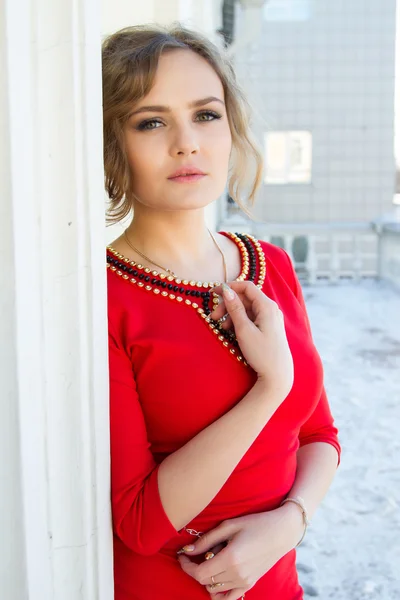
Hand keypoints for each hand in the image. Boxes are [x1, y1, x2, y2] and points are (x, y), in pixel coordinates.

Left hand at [177, 507, 302, 598]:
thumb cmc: (255, 523)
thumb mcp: (229, 526)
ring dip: (206, 576)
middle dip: (194, 568)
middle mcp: (236, 574)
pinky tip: (215, 580)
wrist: (282, 532)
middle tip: (195, 553)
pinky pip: (228, 597)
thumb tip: (187, 550)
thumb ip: (206, 540)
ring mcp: (244, 582)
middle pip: (204, 581)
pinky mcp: (250, 584)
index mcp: (230, 559)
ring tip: (212, 558)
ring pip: (214, 588)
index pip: (199, 573)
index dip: (186, 566)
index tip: (182, 556)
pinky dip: (217, 592)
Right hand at [211, 282, 293, 399]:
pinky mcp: (269, 327)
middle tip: (213, 317)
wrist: (278, 375)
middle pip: (245, 298)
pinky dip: (239, 321)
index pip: (247, 287)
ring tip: (222, 328)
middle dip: (228, 305)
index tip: (213, 293)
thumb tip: (227, 291)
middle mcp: (271, 309)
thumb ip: (235, 309)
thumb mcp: (244, 330)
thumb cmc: (262, 353)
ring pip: (247, 309)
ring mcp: (271, 318)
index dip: (229, 287)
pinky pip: (251, 318)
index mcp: (267, 306)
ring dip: (232, 314)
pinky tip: (231, 331)